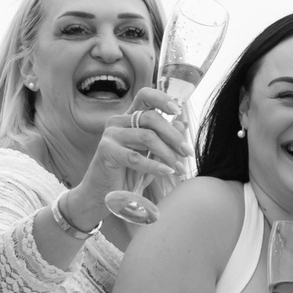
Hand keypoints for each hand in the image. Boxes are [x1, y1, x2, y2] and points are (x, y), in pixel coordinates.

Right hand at [61, 90, 189, 224]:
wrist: (104, 196)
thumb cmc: (129, 175)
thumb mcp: (151, 156)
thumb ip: (164, 139)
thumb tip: (183, 123)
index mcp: (129, 118)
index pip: (145, 96)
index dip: (162, 99)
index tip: (178, 110)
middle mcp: (118, 122)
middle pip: (151, 118)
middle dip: (174, 136)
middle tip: (188, 152)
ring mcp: (110, 135)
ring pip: (147, 137)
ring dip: (168, 153)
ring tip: (179, 168)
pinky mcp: (106, 151)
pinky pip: (136, 157)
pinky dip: (154, 165)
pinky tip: (167, 172)